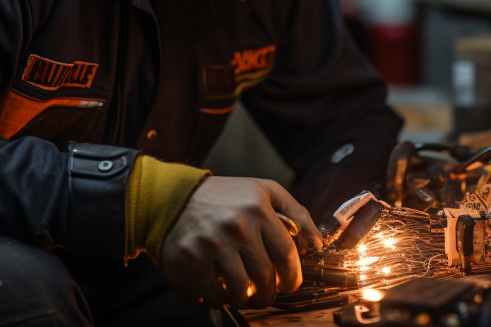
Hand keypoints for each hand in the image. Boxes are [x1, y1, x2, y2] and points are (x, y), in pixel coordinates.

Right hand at [159, 176, 323, 308]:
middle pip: (264, 278)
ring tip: (241, 291)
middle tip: (265, 293)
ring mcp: (209, 246)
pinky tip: (216, 287)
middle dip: (268, 293)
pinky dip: (215, 299)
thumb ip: (296, 213)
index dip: (292, 277)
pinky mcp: (187, 262)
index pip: (286, 255)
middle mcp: (235, 227)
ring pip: (238, 293)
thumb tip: (318, 243)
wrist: (172, 198)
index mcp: (257, 209)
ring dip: (243, 299)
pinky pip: (210, 296)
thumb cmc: (225, 197)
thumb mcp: (264, 191)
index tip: (290, 284)